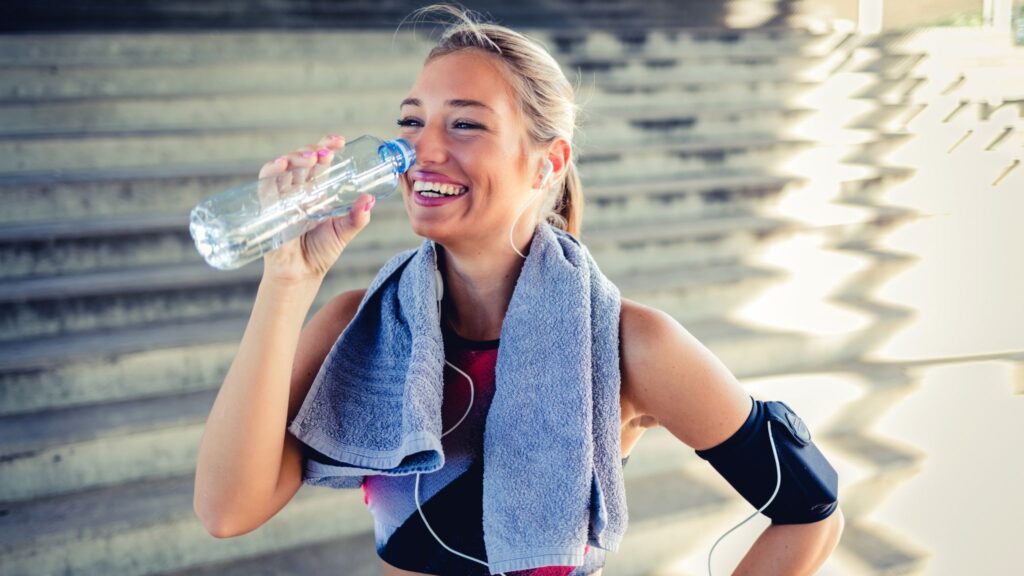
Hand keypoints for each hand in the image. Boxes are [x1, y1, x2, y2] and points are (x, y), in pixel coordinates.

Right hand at [258, 134, 375, 285]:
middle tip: (327, 151)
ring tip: (313, 157)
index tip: (339, 141)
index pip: (319, 162)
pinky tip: (282, 164)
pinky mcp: (269, 207)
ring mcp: (283, 197)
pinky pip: (265, 184)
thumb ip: (357, 217)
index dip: (326, 147)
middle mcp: (298, 191)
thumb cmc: (320, 252)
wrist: (301, 274)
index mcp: (316, 192)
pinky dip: (271, 171)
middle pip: (302, 160)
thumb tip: (370, 199)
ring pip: (284, 166)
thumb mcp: (344, 232)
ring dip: (297, 156)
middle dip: (313, 149)